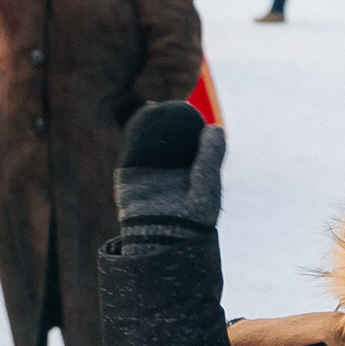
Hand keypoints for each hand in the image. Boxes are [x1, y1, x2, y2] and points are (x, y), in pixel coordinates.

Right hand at [114, 102, 227, 243]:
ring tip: (149, 106)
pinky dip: (130, 139)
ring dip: (145, 126)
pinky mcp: (130, 182)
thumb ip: (211, 156)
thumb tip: (215, 127)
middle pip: (167, 143)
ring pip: (147, 146)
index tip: (188, 108)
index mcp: (192, 177)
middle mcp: (170, 176)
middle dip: (164, 123)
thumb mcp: (206, 184)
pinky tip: (132, 123)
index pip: (191, 146)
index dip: (189, 127)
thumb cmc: (192, 218)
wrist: (164, 242)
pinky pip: (130, 156)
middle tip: (166, 104)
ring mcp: (149, 178)